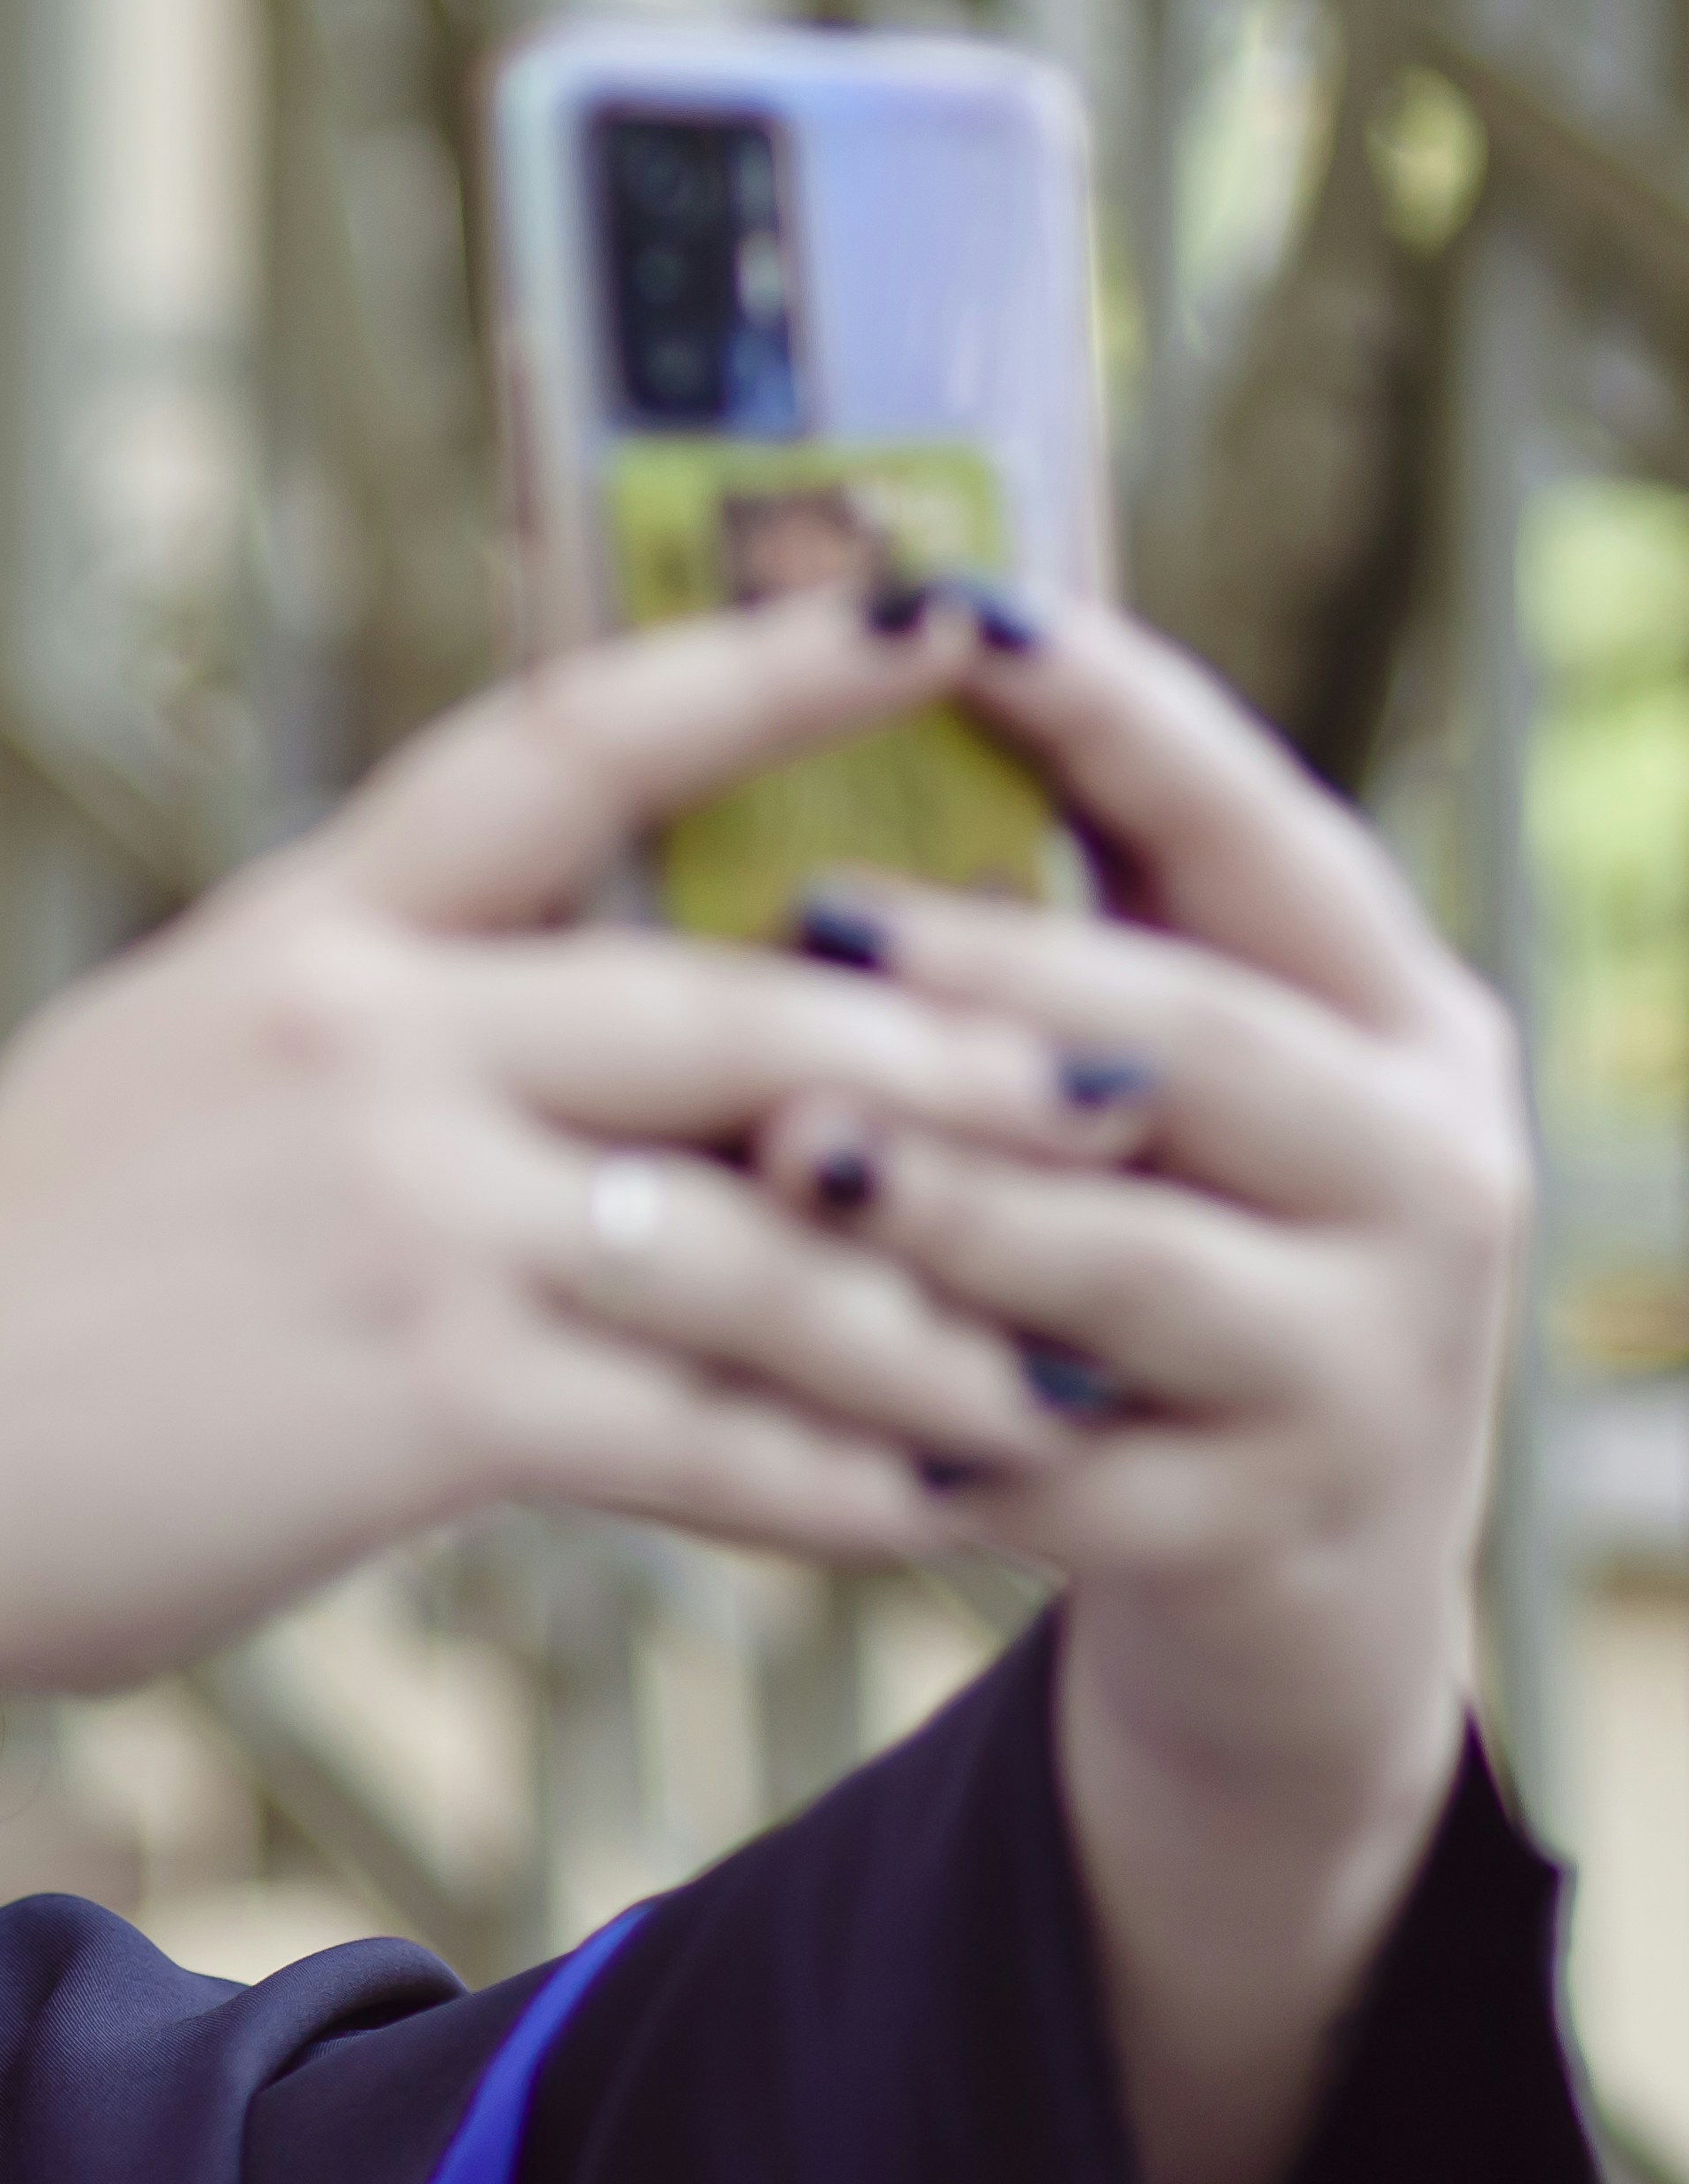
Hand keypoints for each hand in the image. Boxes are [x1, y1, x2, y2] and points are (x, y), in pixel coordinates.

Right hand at [0, 589, 1123, 2017]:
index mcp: (301, 928)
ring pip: (762, 1235)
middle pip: (740, 1006)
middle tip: (1126, 1088)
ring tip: (1046, 1376)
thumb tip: (536, 972)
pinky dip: (831, 1479)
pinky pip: (702, 1430)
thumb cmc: (20, 1288)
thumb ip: (354, 1006)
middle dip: (957, 1058)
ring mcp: (397, 1213)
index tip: (934, 613)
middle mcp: (360, 1034)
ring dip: (930, 1320)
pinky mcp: (422, 1401)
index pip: (560, 744)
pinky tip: (915, 1511)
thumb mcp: (163, 1064)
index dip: (759, 667)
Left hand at [744, 601, 1518, 2183]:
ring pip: (1132, 1265)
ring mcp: (1361, 1363)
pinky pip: (1061, 1470)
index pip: (1252, 829)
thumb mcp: (1147, 1081)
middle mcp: (1419, 1167)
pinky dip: (909, 1420)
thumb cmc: (1144, 1243)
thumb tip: (801, 692)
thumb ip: (1036, 931)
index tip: (957, 605)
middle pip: (1206, 1042)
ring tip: (782, 1149)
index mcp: (1383, 1013)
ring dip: (948, 1205)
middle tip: (815, 917)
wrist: (1293, 1578)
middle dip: (1004, 976)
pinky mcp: (1261, 1533)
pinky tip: (765, 1385)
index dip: (1116, 715)